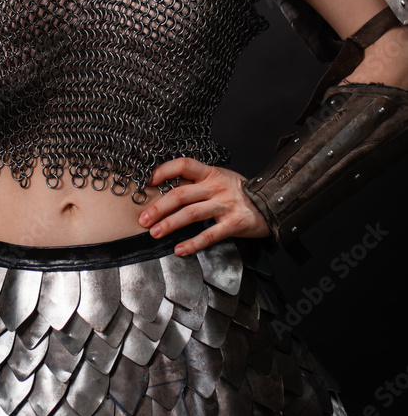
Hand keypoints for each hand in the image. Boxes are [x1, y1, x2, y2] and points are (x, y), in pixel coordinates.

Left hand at [138, 157, 270, 254]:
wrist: (272, 203)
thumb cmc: (240, 191)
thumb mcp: (220, 178)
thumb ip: (198, 180)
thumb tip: (170, 183)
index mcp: (211, 173)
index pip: (184, 165)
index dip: (164, 170)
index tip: (148, 181)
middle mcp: (216, 187)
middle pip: (181, 194)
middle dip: (159, 207)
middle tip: (143, 219)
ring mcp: (225, 205)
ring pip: (191, 214)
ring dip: (170, 224)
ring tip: (155, 234)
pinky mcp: (233, 224)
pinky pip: (209, 235)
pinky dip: (193, 243)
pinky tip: (180, 250)